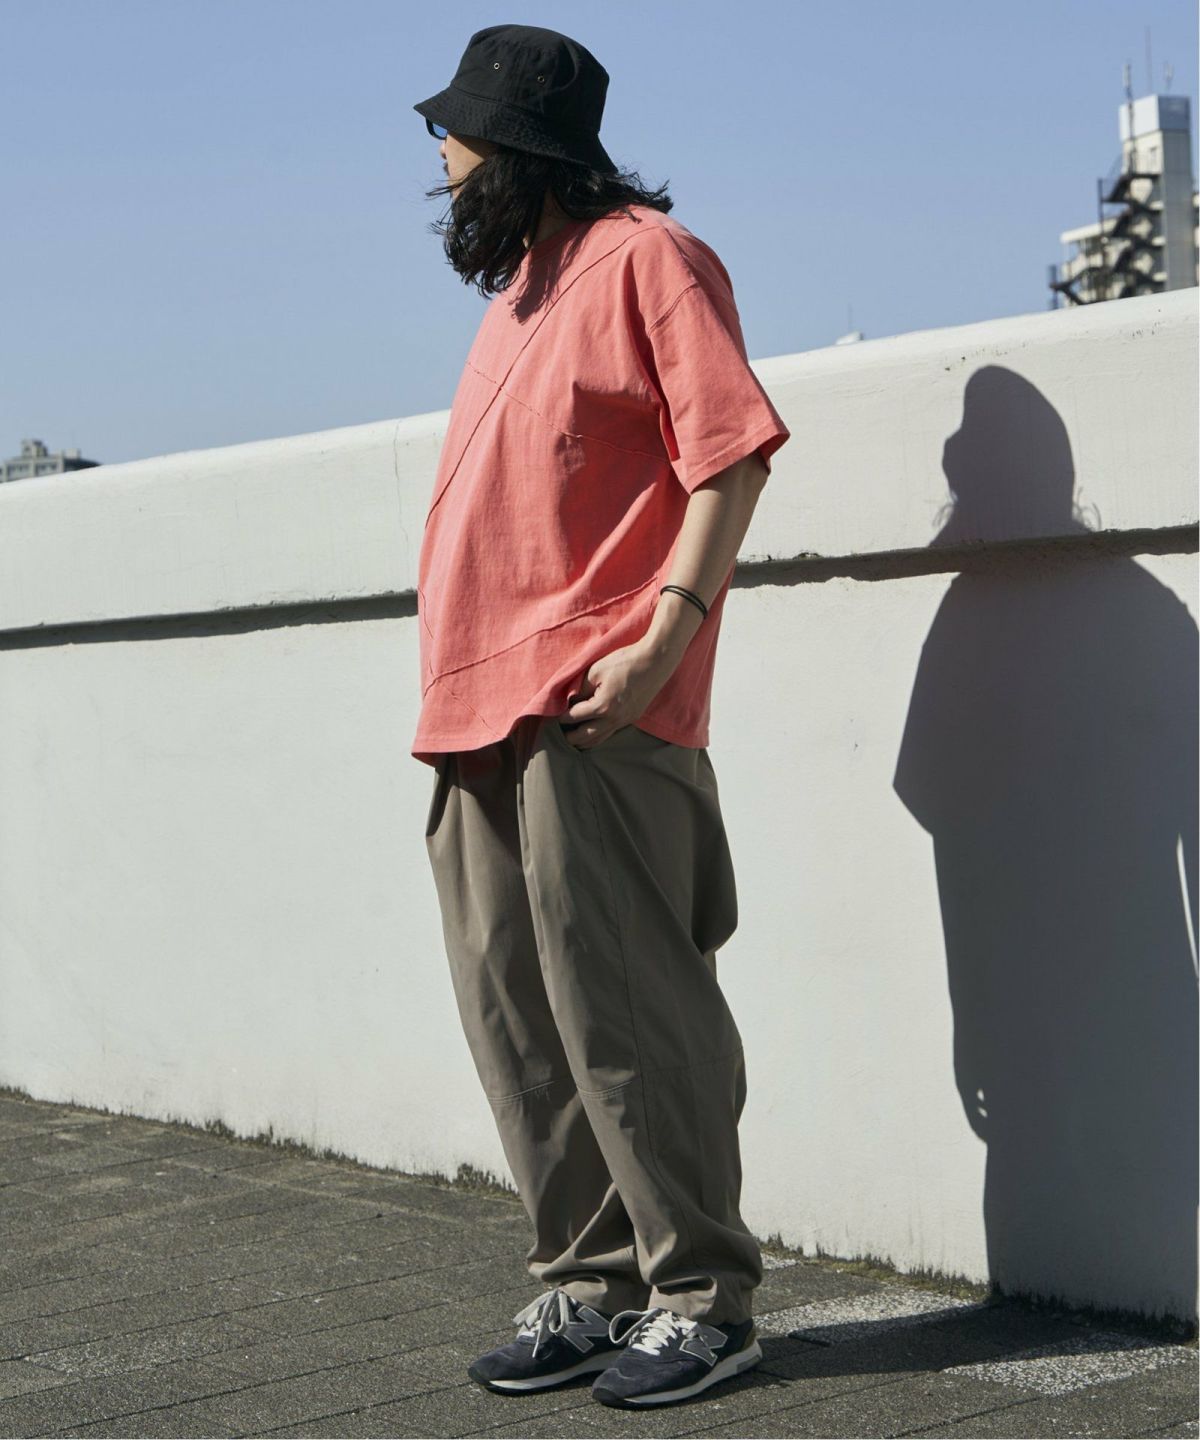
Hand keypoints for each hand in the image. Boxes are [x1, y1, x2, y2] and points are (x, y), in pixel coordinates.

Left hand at [557, 637, 679, 748]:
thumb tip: (571, 700)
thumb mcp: (596, 670)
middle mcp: (614, 719)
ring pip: (599, 739)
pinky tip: (592, 733)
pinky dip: (598, 736)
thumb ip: (580, 688)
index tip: (553, 717)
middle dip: (570, 737)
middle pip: (585, 736)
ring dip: (584, 741)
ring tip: (573, 739)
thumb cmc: (624, 662)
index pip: (574, 717)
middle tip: (559, 734)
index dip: (561, 717)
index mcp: (602, 706)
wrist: (655, 662)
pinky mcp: (632, 718)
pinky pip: (611, 733)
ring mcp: (625, 721)